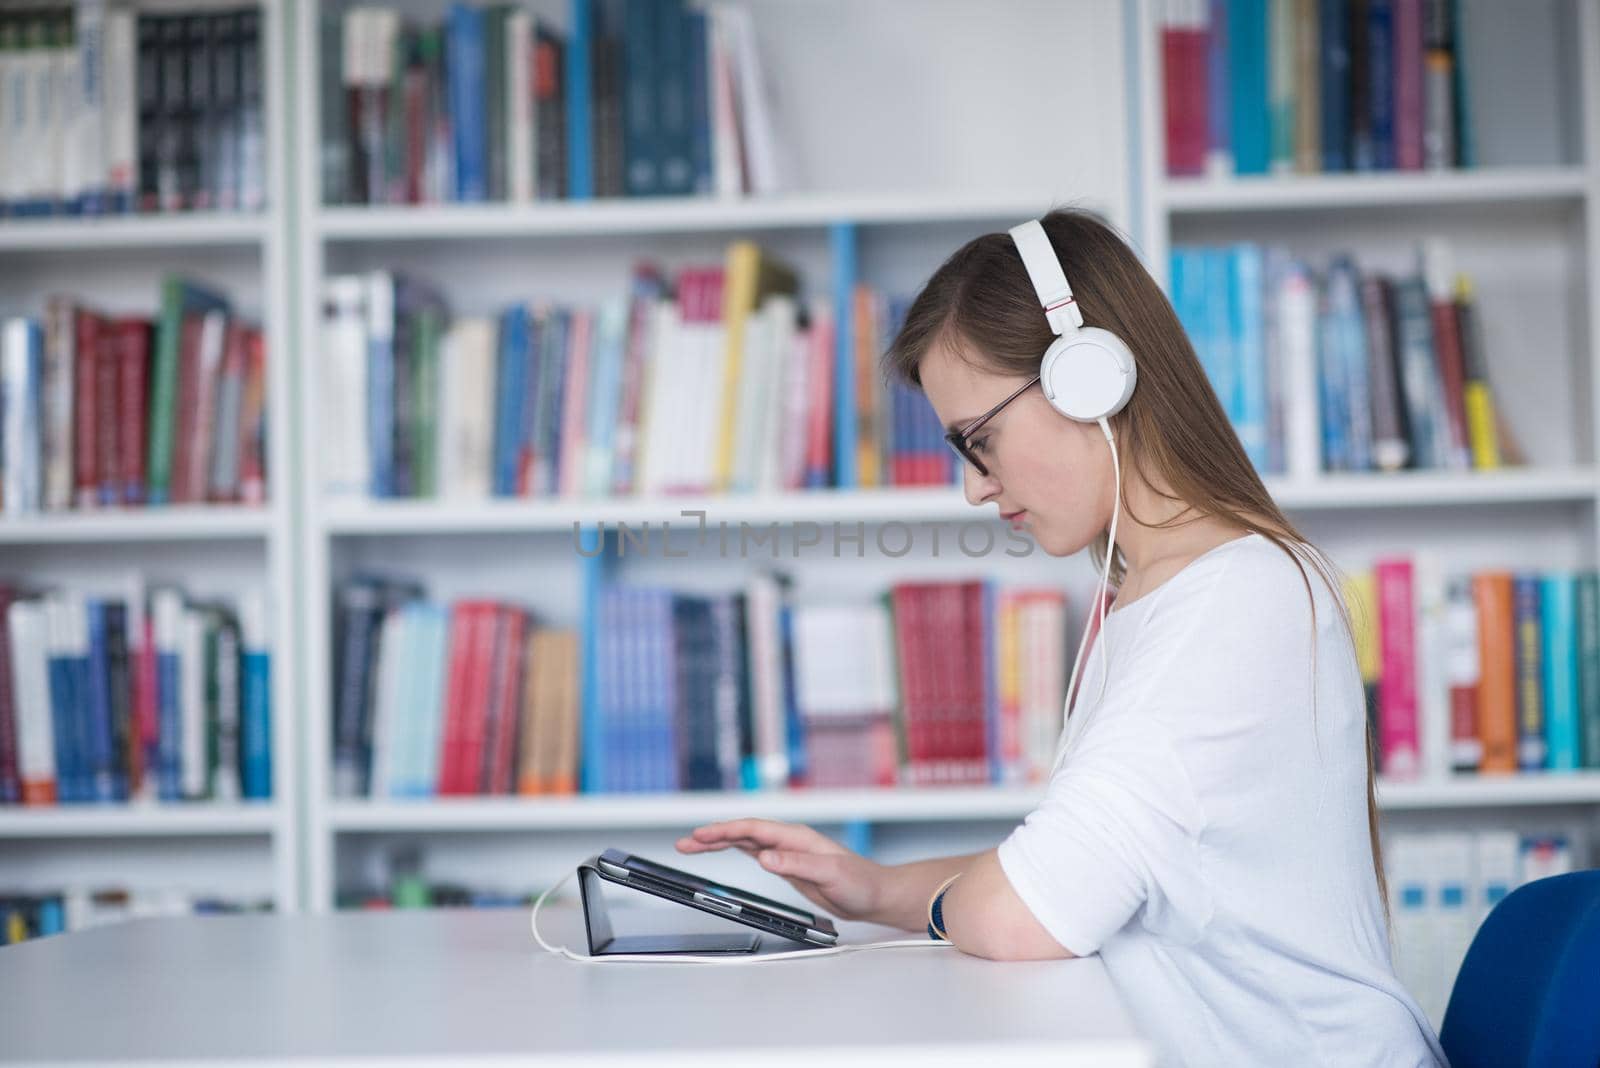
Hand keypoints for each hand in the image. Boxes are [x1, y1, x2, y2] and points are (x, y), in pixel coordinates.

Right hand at [675, 818, 886, 923]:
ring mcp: (787, 852)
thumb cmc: (860, 882)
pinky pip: (754, 853)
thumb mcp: (829, 874)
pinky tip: (723, 850)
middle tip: (685, 842)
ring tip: (693, 845)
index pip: (754, 829)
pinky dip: (734, 850)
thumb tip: (765, 857)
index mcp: (797, 837)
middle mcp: (789, 840)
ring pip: (746, 842)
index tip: (702, 835)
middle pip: (744, 832)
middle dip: (713, 836)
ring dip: (720, 842)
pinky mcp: (788, 865)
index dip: (725, 831)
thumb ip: (797, 864)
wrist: (874, 894)